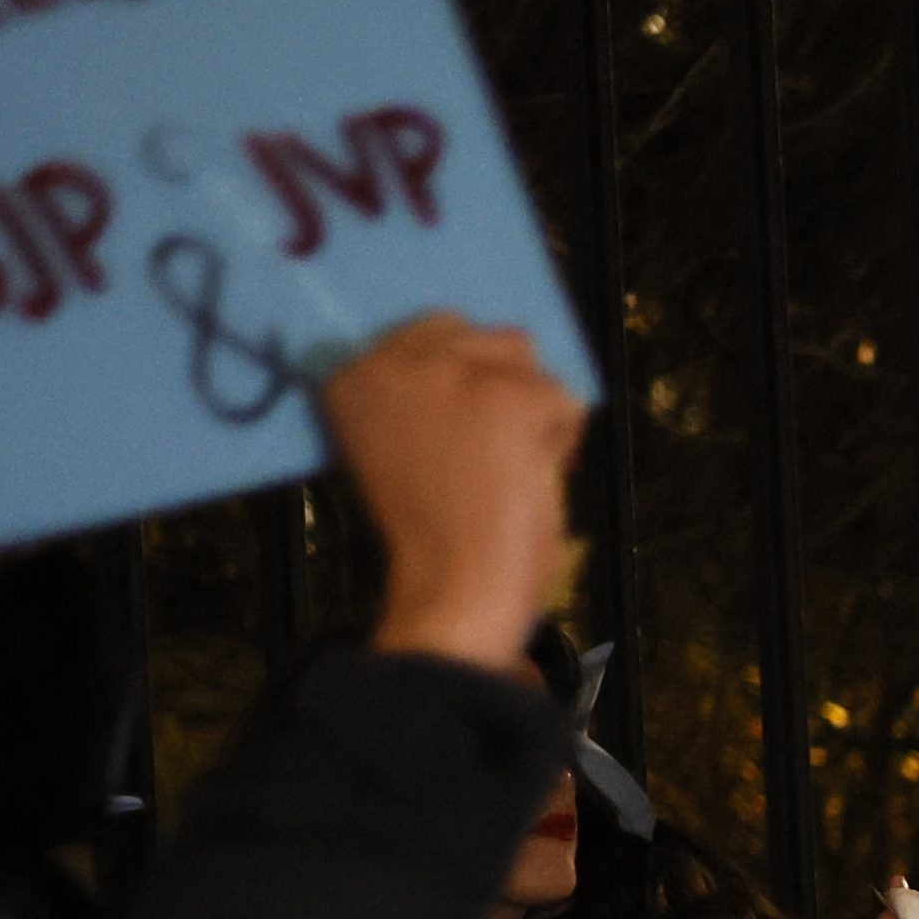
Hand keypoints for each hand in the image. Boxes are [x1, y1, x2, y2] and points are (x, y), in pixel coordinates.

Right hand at [326, 313, 589, 673]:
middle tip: (490, 455)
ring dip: (534, 410)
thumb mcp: (397, 444)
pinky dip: (563, 441)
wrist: (450, 587)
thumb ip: (422, 396)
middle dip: (504, 388)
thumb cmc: (430, 532)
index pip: (435, 331)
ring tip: (507, 466)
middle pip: (487, 338)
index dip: (467, 382)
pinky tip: (530, 477)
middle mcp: (391, 360)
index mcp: (352, 376)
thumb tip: (485, 357)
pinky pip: (566, 400)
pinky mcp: (507, 397)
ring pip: (529, 363)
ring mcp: (451, 374)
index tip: (460, 438)